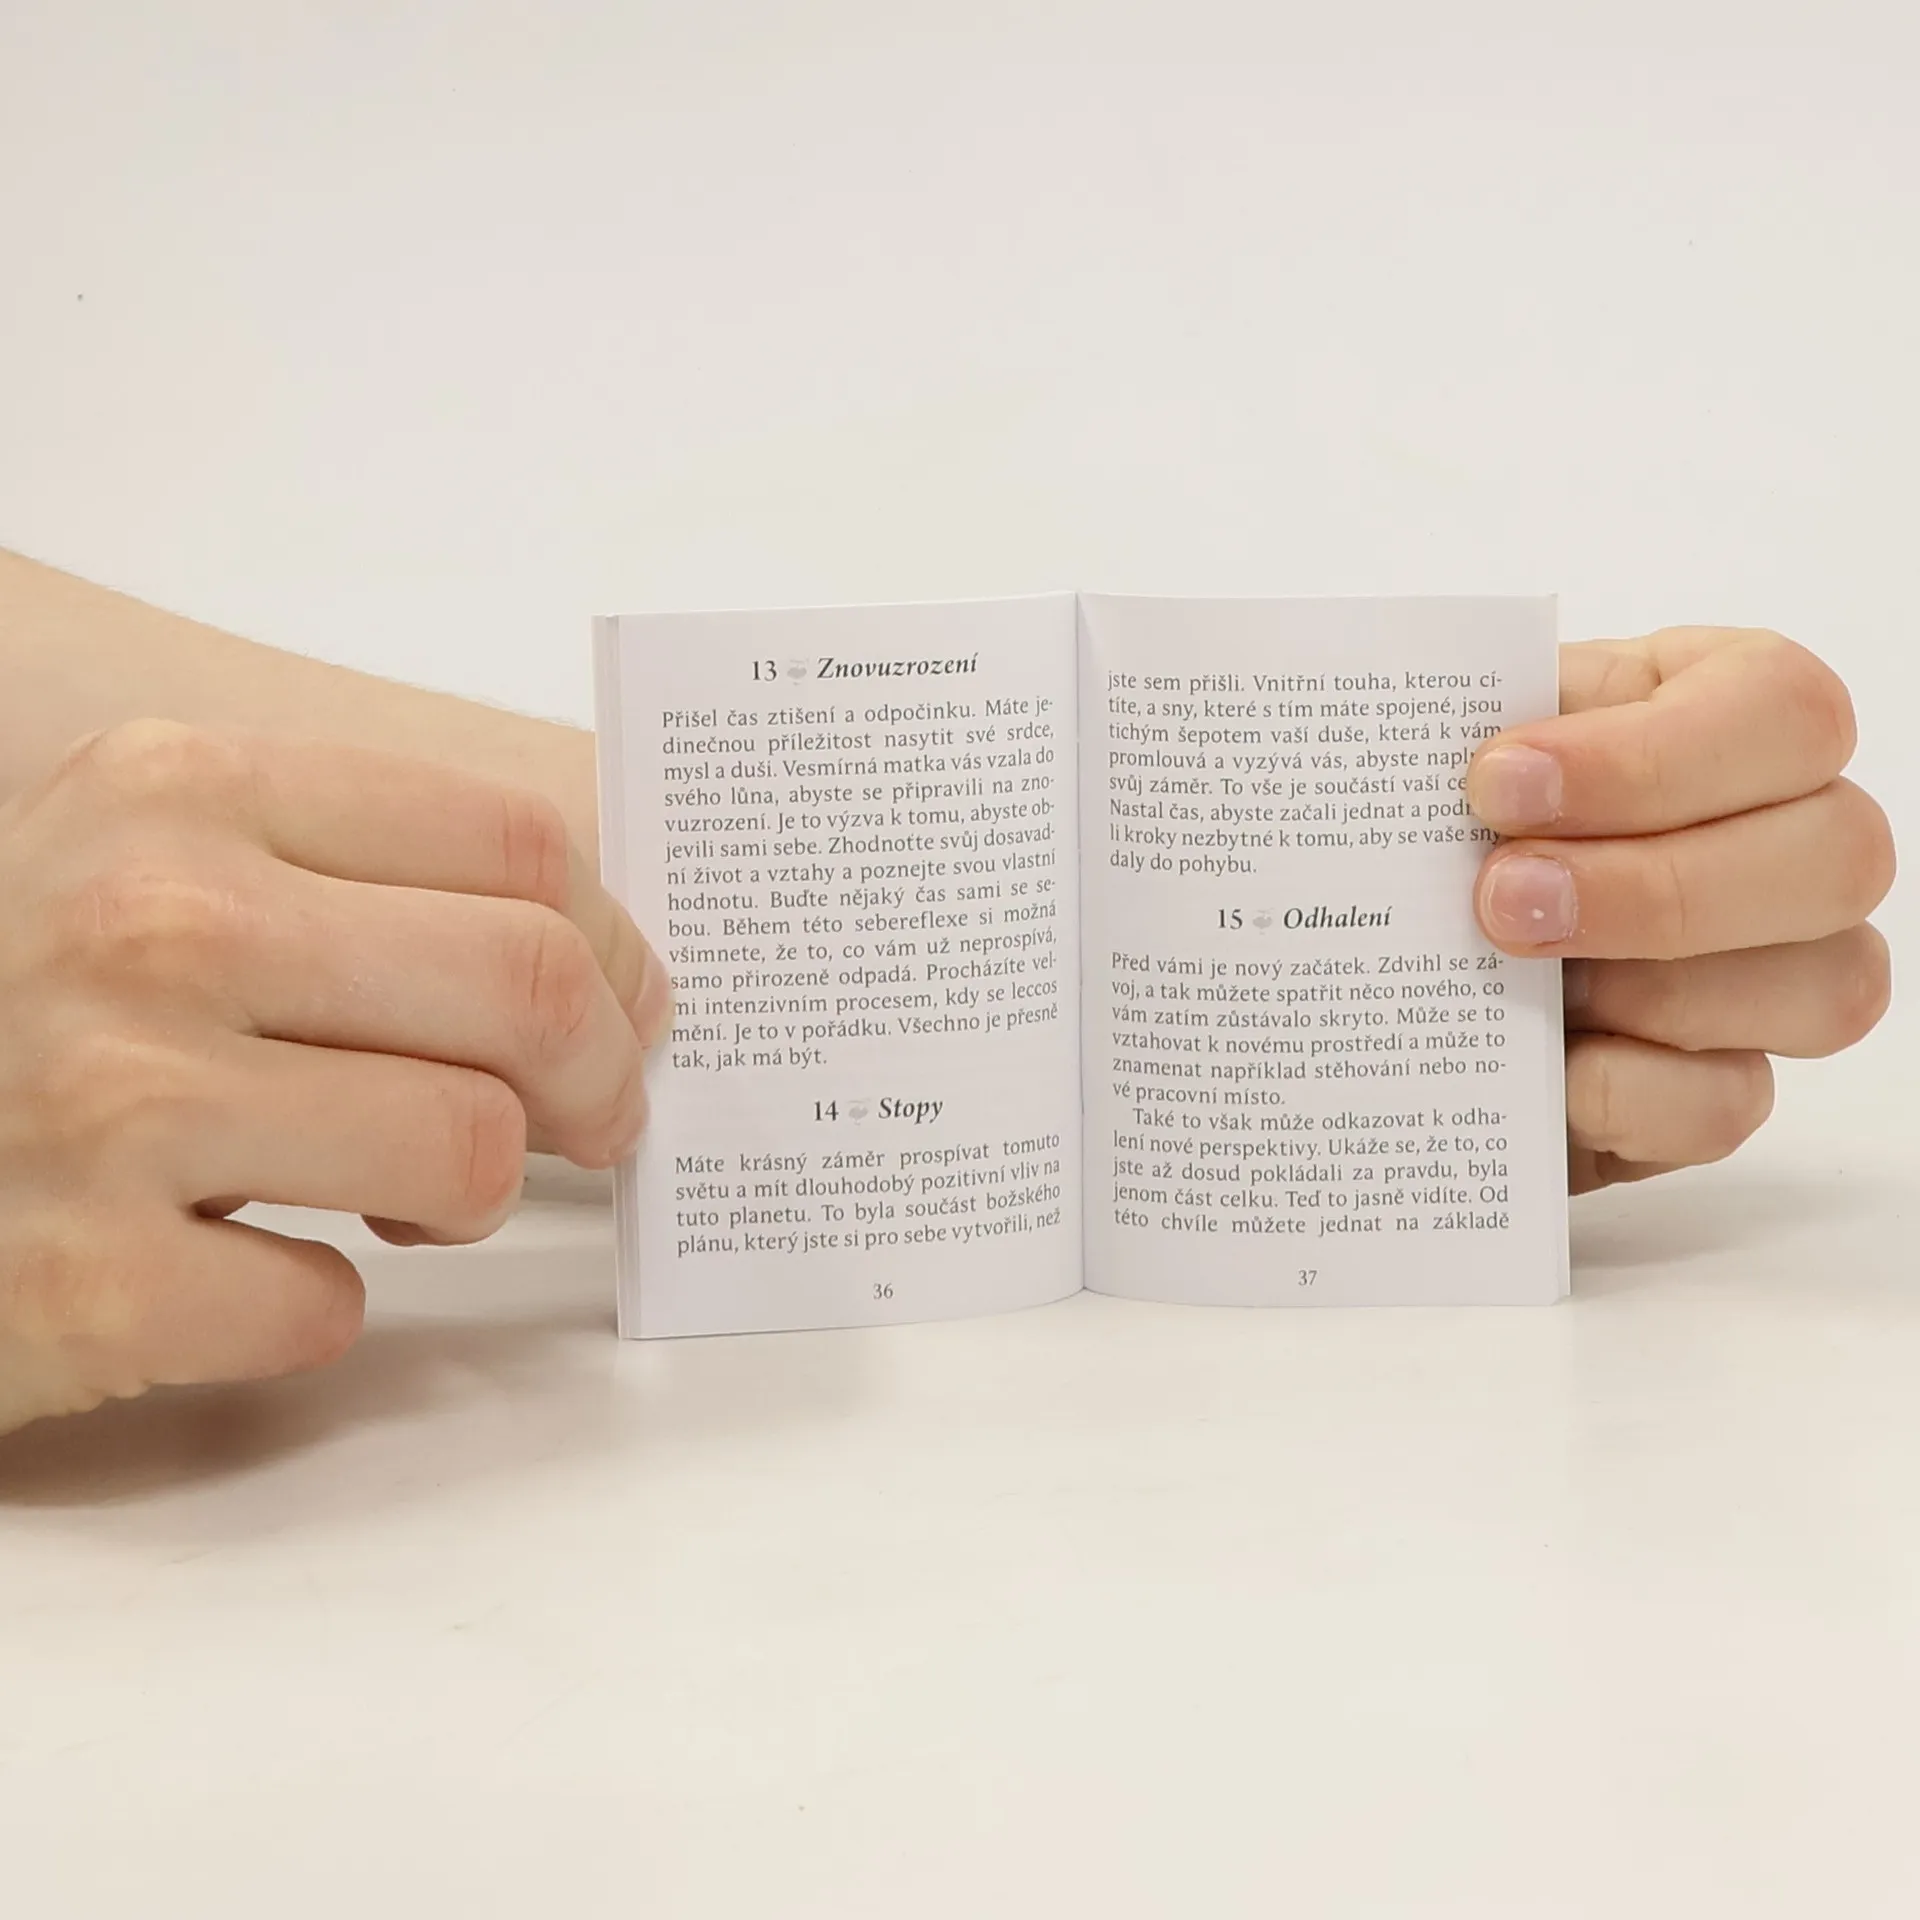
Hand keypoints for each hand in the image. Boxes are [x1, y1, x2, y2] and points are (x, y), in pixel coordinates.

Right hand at [0, 721, 668, 1433]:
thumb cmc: (14, 1000)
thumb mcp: (154, 862)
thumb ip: (356, 879)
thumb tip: (602, 966)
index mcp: (188, 788)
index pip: (518, 844)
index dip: (616, 946)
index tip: (623, 1011)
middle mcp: (153, 921)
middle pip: (532, 984)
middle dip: (600, 1078)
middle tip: (588, 1122)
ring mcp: (112, 1100)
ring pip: (470, 1147)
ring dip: (469, 1199)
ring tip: (393, 1198)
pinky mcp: (87, 1280)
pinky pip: (332, 1308)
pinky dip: (318, 1304)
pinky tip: (239, 1267)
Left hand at [1467, 628, 1893, 1192]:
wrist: (1386, 965)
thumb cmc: (1437, 824)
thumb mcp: (1442, 750)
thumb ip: (1452, 725)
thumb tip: (1422, 745)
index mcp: (1723, 712)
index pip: (1779, 708)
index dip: (1651, 756)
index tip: (1498, 783)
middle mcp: (1790, 838)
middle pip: (1838, 855)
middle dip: (1657, 886)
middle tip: (1498, 899)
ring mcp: (1779, 975)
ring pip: (1827, 988)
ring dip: (1656, 990)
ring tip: (1515, 981)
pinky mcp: (1722, 1088)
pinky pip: (1732, 1104)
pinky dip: (1628, 1091)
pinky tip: (1543, 1073)